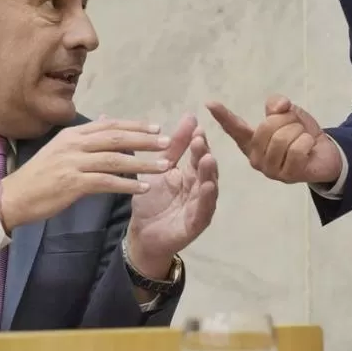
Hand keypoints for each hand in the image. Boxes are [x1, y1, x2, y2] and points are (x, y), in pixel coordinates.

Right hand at [0, 119, 169, 230]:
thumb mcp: (60, 148)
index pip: (109, 125)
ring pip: (115, 159)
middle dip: (145, 139)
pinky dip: (127, 184)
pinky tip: (143, 188)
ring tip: (163, 166)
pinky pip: (106, 182)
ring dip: (142, 162)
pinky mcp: (73, 184)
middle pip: (116, 138)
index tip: (157, 127)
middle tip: (168, 142)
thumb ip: (83, 137)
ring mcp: (73, 163)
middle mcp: (74, 144)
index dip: (135, 125)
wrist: (14, 197)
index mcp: (72, 134)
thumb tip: (104, 120)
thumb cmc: (39, 175)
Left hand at [125, 114, 218, 278]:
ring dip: (210, 174)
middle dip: (204, 154)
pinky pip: (204, 211)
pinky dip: (207, 199)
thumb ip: (173, 147)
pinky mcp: (196, 224)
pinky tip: (207, 187)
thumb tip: (188, 116)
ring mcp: (200, 206)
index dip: (198, 142)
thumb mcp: (160, 170)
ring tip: (208, 159)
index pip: (197, 155)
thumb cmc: (152, 201)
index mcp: (190, 175)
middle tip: (200, 140)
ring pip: (209, 188)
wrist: (142, 234)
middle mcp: (199, 189)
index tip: (196, 127)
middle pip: (205, 170)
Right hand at [206, 95, 340, 184]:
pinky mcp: (287, 176)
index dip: (223, 115)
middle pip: (267, 127)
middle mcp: (255, 158)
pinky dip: (307, 141)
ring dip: (299, 132)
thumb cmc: (301, 134)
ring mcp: (270, 169)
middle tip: (296, 128)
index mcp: (251, 142)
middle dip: (287, 121)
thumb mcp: (288, 113)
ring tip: (303, 138)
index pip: (234, 128)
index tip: (209, 103)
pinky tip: (309, 147)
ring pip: (282, 138)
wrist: (325, 154)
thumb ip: (278, 105)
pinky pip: (296, 150)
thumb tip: (278, 106)